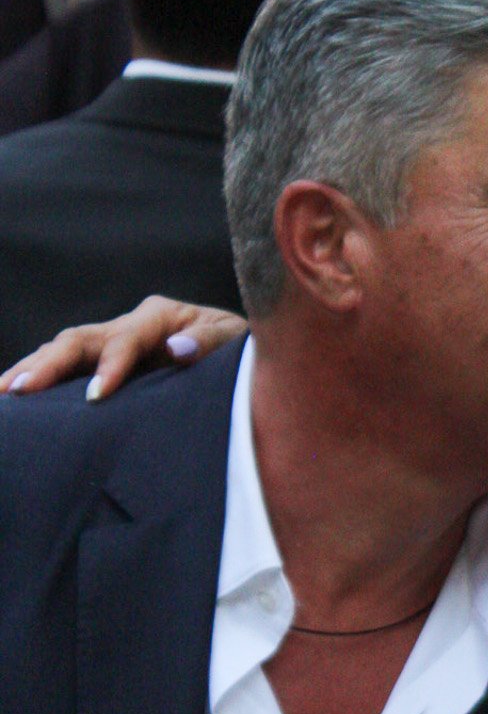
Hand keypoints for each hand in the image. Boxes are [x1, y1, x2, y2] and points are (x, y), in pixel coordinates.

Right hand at [0, 297, 245, 399]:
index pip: (126, 338)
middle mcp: (129, 325)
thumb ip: (209, 344)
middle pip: (79, 339)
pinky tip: (13, 395)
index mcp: (160, 317)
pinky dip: (39, 379)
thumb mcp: (234, 343)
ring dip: (32, 370)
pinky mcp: (104, 364)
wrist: (238, 356)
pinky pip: (67, 369)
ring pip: (63, 351)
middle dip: (49, 365)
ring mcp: (112, 343)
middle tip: (21, 390)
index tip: (95, 397)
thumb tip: (176, 351)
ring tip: (3, 393)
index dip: (111, 366)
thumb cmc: (237, 351)